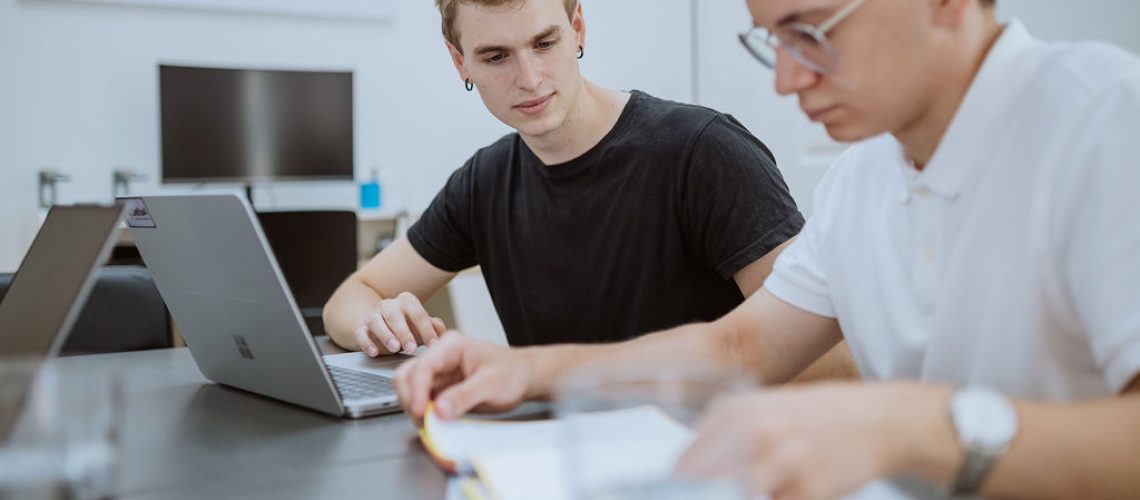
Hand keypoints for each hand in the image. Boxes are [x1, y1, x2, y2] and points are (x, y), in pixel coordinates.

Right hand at [355, 292, 445, 355]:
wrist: (381, 326)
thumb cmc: (406, 327)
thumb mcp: (421, 326)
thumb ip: (433, 326)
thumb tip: (440, 329)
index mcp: (406, 301)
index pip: (417, 313)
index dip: (426, 329)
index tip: (433, 344)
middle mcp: (388, 306)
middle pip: (394, 315)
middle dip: (404, 333)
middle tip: (412, 349)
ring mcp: (372, 316)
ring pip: (376, 322)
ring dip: (385, 335)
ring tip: (395, 348)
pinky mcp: (361, 329)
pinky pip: (361, 334)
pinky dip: (366, 343)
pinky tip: (374, 352)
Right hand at [394, 332, 533, 421]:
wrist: (523, 378)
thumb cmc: (512, 371)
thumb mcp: (492, 383)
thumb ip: (465, 395)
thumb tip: (440, 410)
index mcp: (450, 346)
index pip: (423, 366)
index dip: (417, 390)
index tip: (420, 411)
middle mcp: (439, 359)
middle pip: (406, 376)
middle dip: (409, 399)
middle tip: (423, 420)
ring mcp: (438, 376)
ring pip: (410, 390)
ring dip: (414, 408)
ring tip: (430, 424)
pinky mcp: (440, 392)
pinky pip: (423, 403)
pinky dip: (424, 415)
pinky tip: (435, 424)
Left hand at [676, 382, 957, 499]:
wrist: (879, 420)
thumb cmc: (818, 417)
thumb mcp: (764, 410)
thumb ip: (724, 436)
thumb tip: (684, 472)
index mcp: (736, 411)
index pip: (687, 466)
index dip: (686, 487)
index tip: (692, 493)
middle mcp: (754, 432)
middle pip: (706, 486)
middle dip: (712, 495)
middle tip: (728, 491)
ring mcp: (782, 461)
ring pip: (739, 496)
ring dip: (748, 494)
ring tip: (773, 485)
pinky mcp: (807, 489)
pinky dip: (781, 499)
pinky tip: (797, 488)